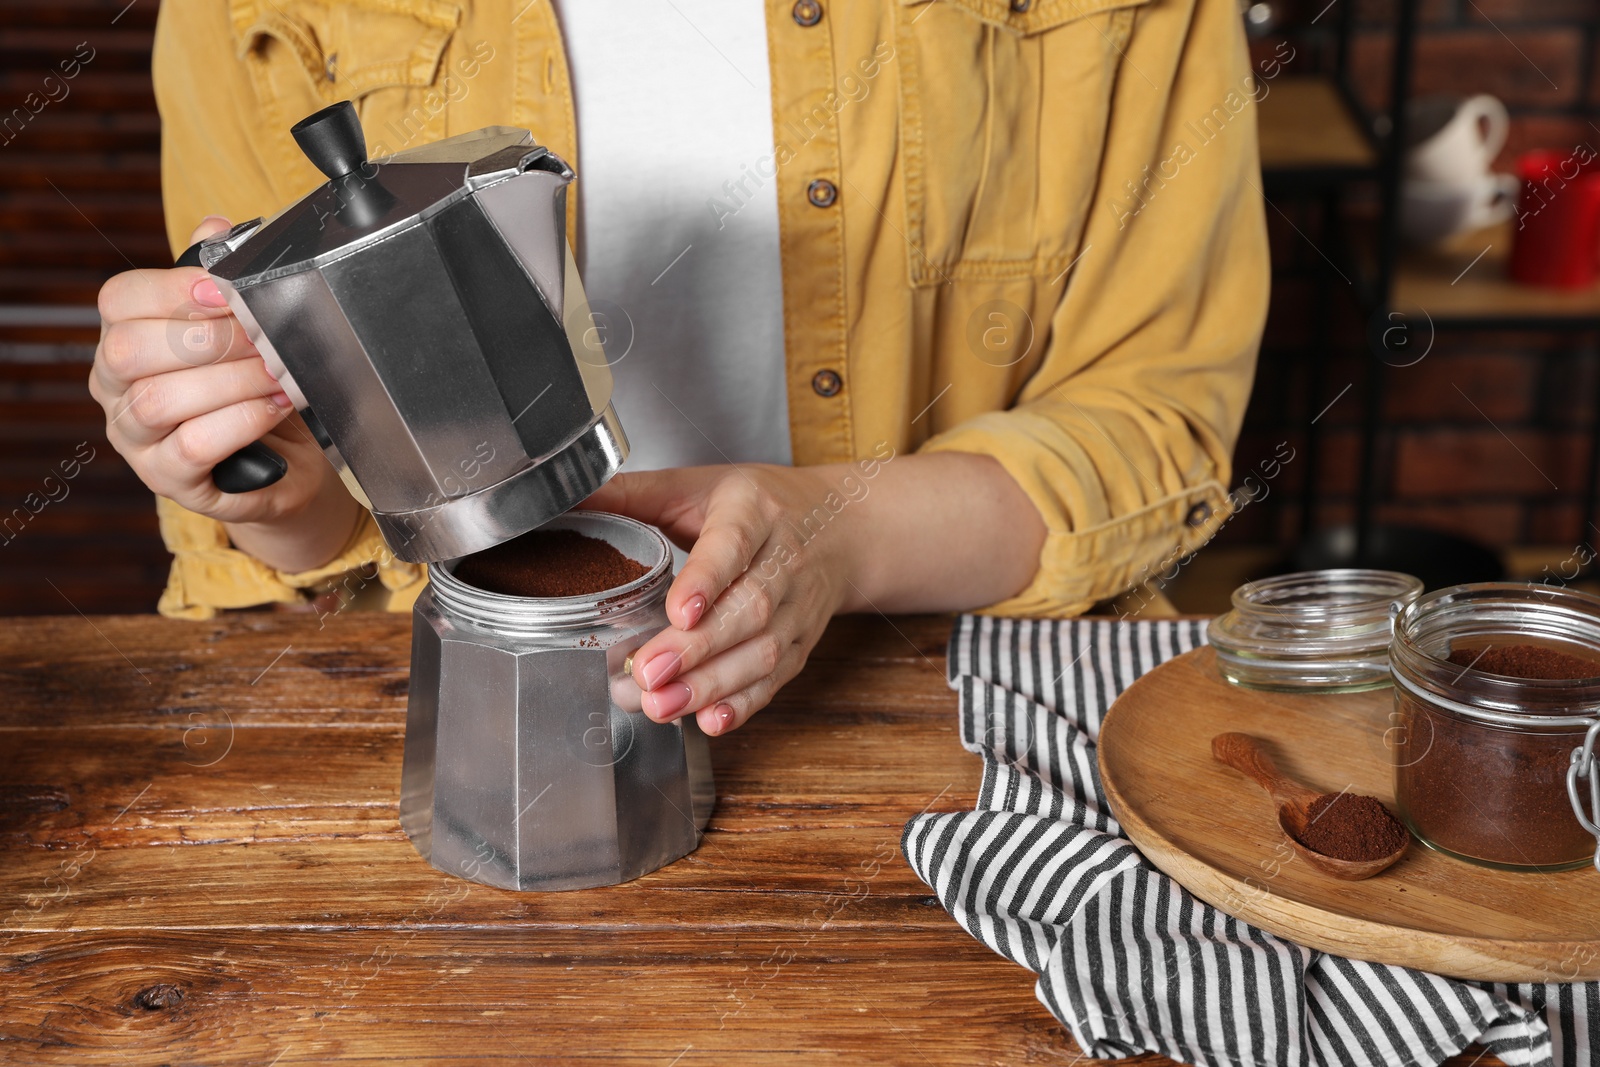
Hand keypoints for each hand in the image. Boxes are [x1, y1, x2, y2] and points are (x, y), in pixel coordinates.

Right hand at [89, 217, 358, 570]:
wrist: (287, 458)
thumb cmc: (253, 384)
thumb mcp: (239, 328)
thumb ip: (222, 278)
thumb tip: (220, 230)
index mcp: (124, 335)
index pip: (119, 300)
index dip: (173, 289)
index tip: (229, 291)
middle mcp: (114, 386)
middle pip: (130, 350)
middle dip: (209, 338)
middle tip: (266, 338)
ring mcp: (134, 436)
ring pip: (161, 400)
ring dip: (232, 381)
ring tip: (280, 374)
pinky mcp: (167, 478)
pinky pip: (192, 447)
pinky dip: (240, 421)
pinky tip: (274, 407)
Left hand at [582, 464, 857, 737]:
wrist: (840, 527)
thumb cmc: (758, 505)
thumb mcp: (699, 485)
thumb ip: (633, 493)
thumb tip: (562, 495)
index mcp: (754, 511)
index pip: (733, 544)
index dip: (708, 580)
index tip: (678, 611)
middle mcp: (785, 560)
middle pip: (749, 609)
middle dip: (698, 647)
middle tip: (649, 672)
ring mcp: (797, 607)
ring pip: (763, 651)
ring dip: (713, 684)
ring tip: (663, 704)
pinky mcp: (802, 644)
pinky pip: (776, 679)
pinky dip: (744, 705)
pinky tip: (710, 721)